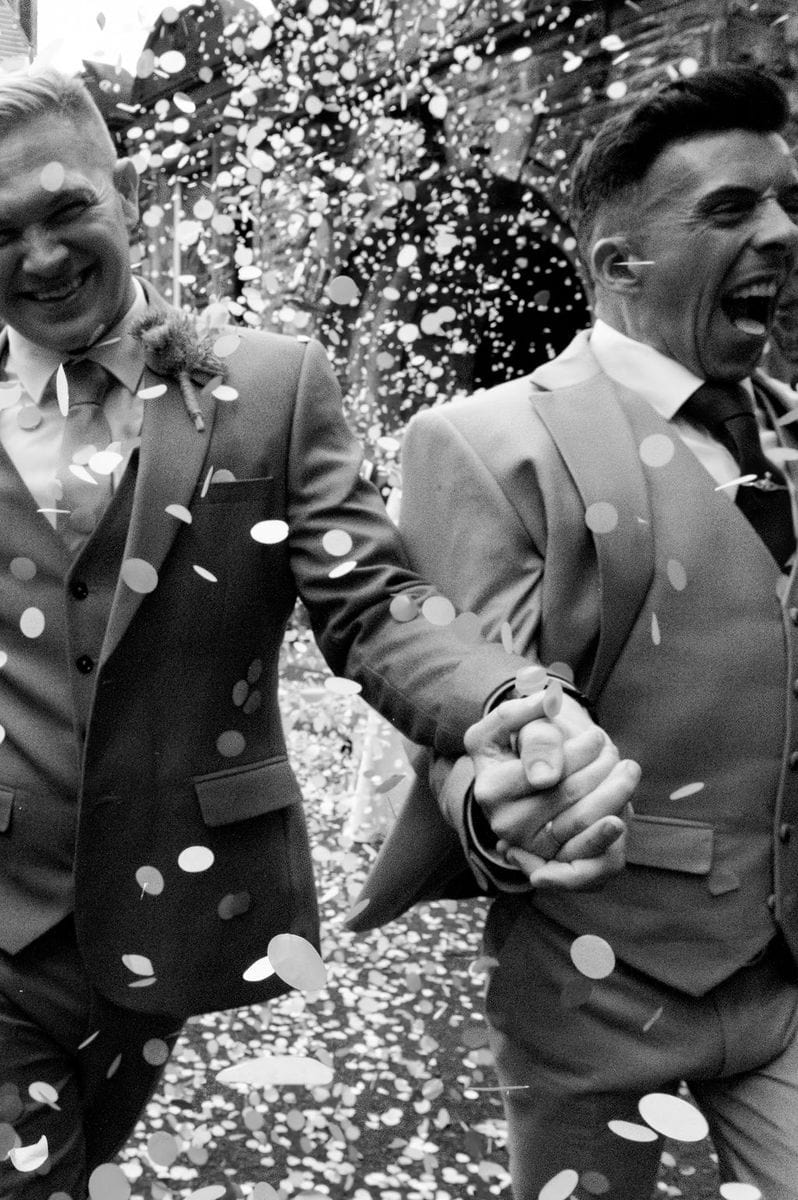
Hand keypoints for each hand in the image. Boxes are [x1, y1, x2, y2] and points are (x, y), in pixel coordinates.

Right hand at [464, 690, 639, 889]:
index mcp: (491, 789)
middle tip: (611, 750)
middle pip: (572, 795)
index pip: (550, 772)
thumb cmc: (524, 740)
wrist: (530, 771)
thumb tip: (545, 777)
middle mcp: (506, 825)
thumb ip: (525, 724)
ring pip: (588, 824)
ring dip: (618, 792)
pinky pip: (595, 863)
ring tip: (626, 770)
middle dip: (603, 766)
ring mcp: (532, 848)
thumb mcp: (516, 722)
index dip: (583, 751)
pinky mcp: (558, 864)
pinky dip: (614, 837)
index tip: (596, 736)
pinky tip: (623, 811)